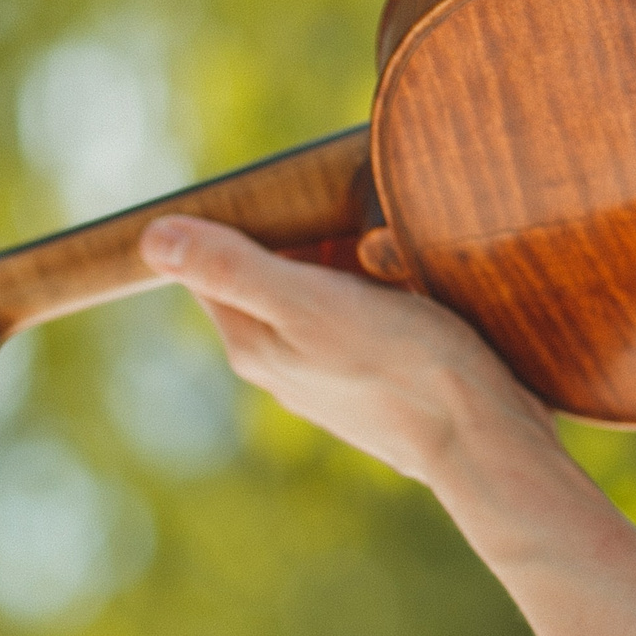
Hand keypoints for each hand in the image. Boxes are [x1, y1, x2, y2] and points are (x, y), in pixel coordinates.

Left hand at [138, 215, 560, 494]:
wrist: (485, 439)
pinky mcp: (374, 379)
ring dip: (345, 262)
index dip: (240, 219)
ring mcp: (327, 375)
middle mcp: (279, 364)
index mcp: (251, 342)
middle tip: (352, 222)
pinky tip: (413, 286)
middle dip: (302, 237)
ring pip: (317, 292)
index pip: (210, 263)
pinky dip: (378, 289)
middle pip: (267, 273)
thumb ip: (233, 269)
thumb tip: (151, 238)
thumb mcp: (310, 302)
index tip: (287, 196)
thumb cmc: (402, 363)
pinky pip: (360, 316)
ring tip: (388, 255)